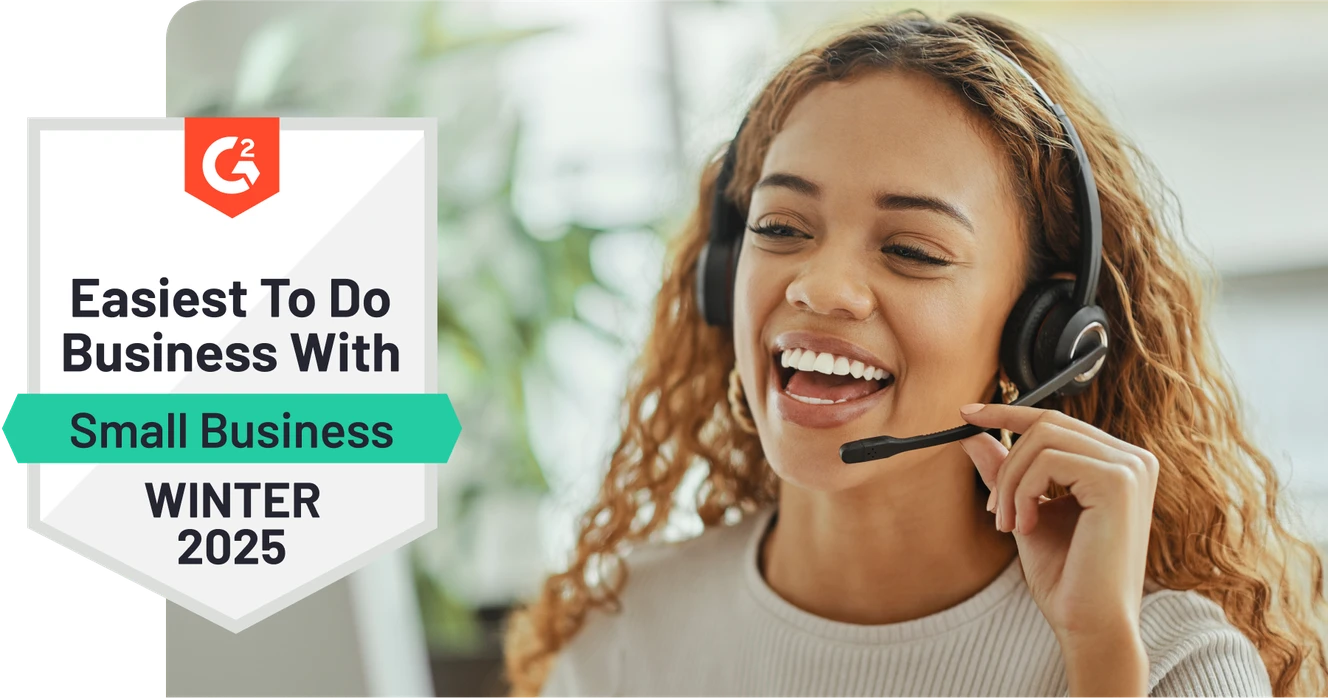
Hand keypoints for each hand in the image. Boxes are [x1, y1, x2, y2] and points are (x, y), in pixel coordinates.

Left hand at [958, 403, 1158, 651]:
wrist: (1090, 623)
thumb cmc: (1065, 576)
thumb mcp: (1026, 511)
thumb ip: (1006, 472)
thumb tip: (972, 434)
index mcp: (1117, 464)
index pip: (1056, 421)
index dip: (1008, 412)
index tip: (966, 415)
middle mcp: (1133, 459)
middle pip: (1046, 424)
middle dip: (1007, 464)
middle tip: (994, 510)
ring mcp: (1131, 467)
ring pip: (1042, 440)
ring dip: (1011, 482)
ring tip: (1009, 523)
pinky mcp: (1119, 480)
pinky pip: (1048, 461)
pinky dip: (1024, 492)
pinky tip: (1027, 527)